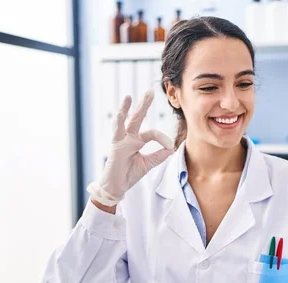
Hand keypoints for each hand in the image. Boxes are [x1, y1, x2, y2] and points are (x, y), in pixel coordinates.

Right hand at [87, 91, 174, 206]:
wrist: (117, 187)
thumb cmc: (129, 174)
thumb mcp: (148, 164)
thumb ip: (159, 155)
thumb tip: (171, 148)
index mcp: (137, 141)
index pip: (152, 133)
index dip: (163, 138)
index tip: (170, 146)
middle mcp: (129, 137)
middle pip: (138, 118)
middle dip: (144, 104)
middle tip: (150, 91)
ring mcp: (121, 140)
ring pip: (126, 121)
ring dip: (128, 108)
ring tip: (130, 95)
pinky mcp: (115, 145)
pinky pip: (117, 131)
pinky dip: (118, 121)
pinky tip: (120, 111)